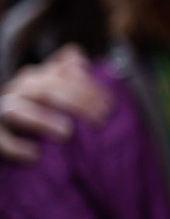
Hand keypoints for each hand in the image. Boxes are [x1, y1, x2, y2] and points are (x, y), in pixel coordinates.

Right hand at [0, 44, 111, 161]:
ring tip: (67, 133)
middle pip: (47, 88)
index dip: (89, 87)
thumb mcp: (58, 93)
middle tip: (99, 121)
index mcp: (39, 77)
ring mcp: (3, 110)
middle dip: (77, 102)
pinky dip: (16, 146)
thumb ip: (71, 78)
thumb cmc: (40, 112)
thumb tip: (83, 63)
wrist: (6, 132)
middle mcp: (20, 89)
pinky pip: (1, 139)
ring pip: (18, 109)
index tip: (110, 106)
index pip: (65, 72)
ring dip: (43, 119)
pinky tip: (35, 155)